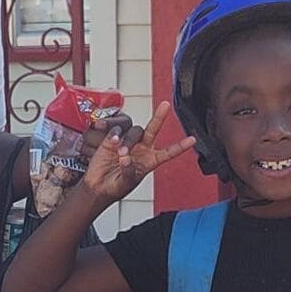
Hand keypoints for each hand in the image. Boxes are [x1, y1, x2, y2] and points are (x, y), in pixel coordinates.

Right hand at [80, 103, 195, 204]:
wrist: (98, 186)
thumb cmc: (116, 187)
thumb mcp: (126, 183)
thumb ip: (129, 171)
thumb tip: (126, 157)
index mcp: (150, 160)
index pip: (168, 152)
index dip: (180, 146)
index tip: (192, 140)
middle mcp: (141, 148)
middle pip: (153, 129)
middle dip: (159, 117)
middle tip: (166, 105)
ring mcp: (128, 142)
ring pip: (134, 132)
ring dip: (129, 141)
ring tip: (121, 153)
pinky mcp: (113, 139)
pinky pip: (117, 131)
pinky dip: (115, 135)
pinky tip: (113, 143)